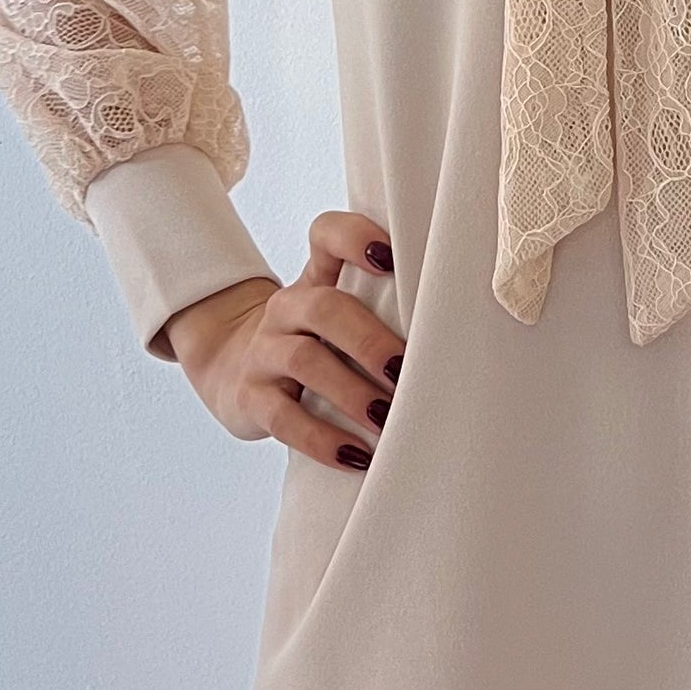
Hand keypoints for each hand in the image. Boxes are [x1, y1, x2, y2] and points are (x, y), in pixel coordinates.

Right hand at [164, 208, 406, 471]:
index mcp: (315, 279)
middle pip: (324, 308)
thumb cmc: (311, 343)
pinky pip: (283, 417)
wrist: (229, 368)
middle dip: (369, 340)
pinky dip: (322, 439)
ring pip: (304, 362)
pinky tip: (355, 455)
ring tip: (386, 418)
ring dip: (352, 392)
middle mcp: (287, 309)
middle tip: (404, 369)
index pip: (327, 235)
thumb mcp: (336, 316)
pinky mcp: (250, 398)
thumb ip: (384, 310)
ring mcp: (264, 353)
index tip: (390, 258)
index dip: (355, 238)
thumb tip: (462, 336)